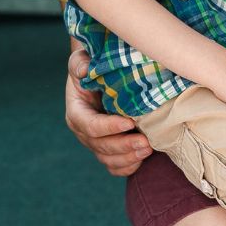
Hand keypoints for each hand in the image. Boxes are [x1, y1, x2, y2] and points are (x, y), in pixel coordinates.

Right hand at [65, 40, 150, 175]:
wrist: (103, 76)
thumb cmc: (94, 65)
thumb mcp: (82, 59)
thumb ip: (80, 63)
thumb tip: (85, 70)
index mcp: (76, 112)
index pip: (88, 125)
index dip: (108, 127)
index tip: (129, 122)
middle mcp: (84, 131)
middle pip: (100, 145)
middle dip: (123, 145)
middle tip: (146, 142)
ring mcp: (95, 142)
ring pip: (107, 159)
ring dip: (128, 158)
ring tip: (148, 149)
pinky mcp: (108, 149)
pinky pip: (114, 166)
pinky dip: (127, 167)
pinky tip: (142, 160)